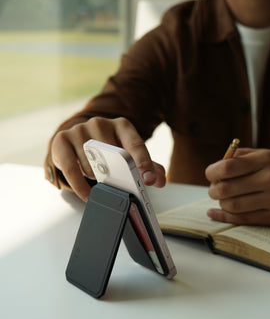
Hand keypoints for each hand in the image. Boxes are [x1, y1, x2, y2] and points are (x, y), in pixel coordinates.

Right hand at [51, 116, 165, 200]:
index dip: (144, 164)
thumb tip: (160, 180)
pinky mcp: (62, 139)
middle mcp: (100, 123)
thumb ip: (147, 166)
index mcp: (122, 126)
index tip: (149, 180)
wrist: (77, 139)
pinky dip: (80, 186)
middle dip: (117, 176)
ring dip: (97, 178)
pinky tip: (87, 195)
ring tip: (98, 178)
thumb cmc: (108, 150)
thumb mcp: (128, 155)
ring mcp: (80, 130)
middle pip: (112, 156)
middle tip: (117, 186)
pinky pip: (72, 168)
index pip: (136, 145)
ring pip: (92, 164)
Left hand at [205, 148, 269, 225]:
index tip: (210, 174)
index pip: (228, 167)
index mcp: (265, 160)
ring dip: (221, 203)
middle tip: (214, 189)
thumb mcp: (268, 155)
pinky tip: (214, 213)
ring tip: (223, 198)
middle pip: (227, 189)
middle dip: (214, 190)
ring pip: (233, 206)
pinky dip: (224, 217)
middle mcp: (269, 180)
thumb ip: (243, 156)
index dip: (212, 172)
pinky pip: (242, 219)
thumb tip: (217, 164)